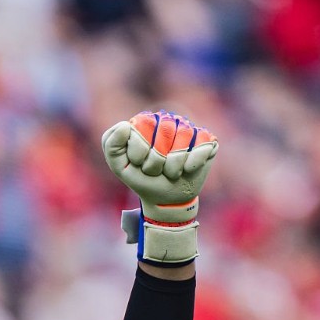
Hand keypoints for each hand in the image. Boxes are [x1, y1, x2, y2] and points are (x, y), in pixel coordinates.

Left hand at [102, 111, 217, 266]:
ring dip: (173, 165)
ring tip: (170, 173)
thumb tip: (125, 125)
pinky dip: (192, 164)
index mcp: (147, 120)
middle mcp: (170, 120)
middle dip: (155, 161)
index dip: (139, 151)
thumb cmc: (142, 179)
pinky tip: (186, 170)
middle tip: (155, 171)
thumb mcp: (120, 166)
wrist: (165, 199)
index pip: (143, 124)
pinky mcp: (208, 142)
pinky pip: (203, 145)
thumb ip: (110, 144)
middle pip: (165, 130)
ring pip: (184, 138)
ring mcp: (190, 130)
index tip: (139, 165)